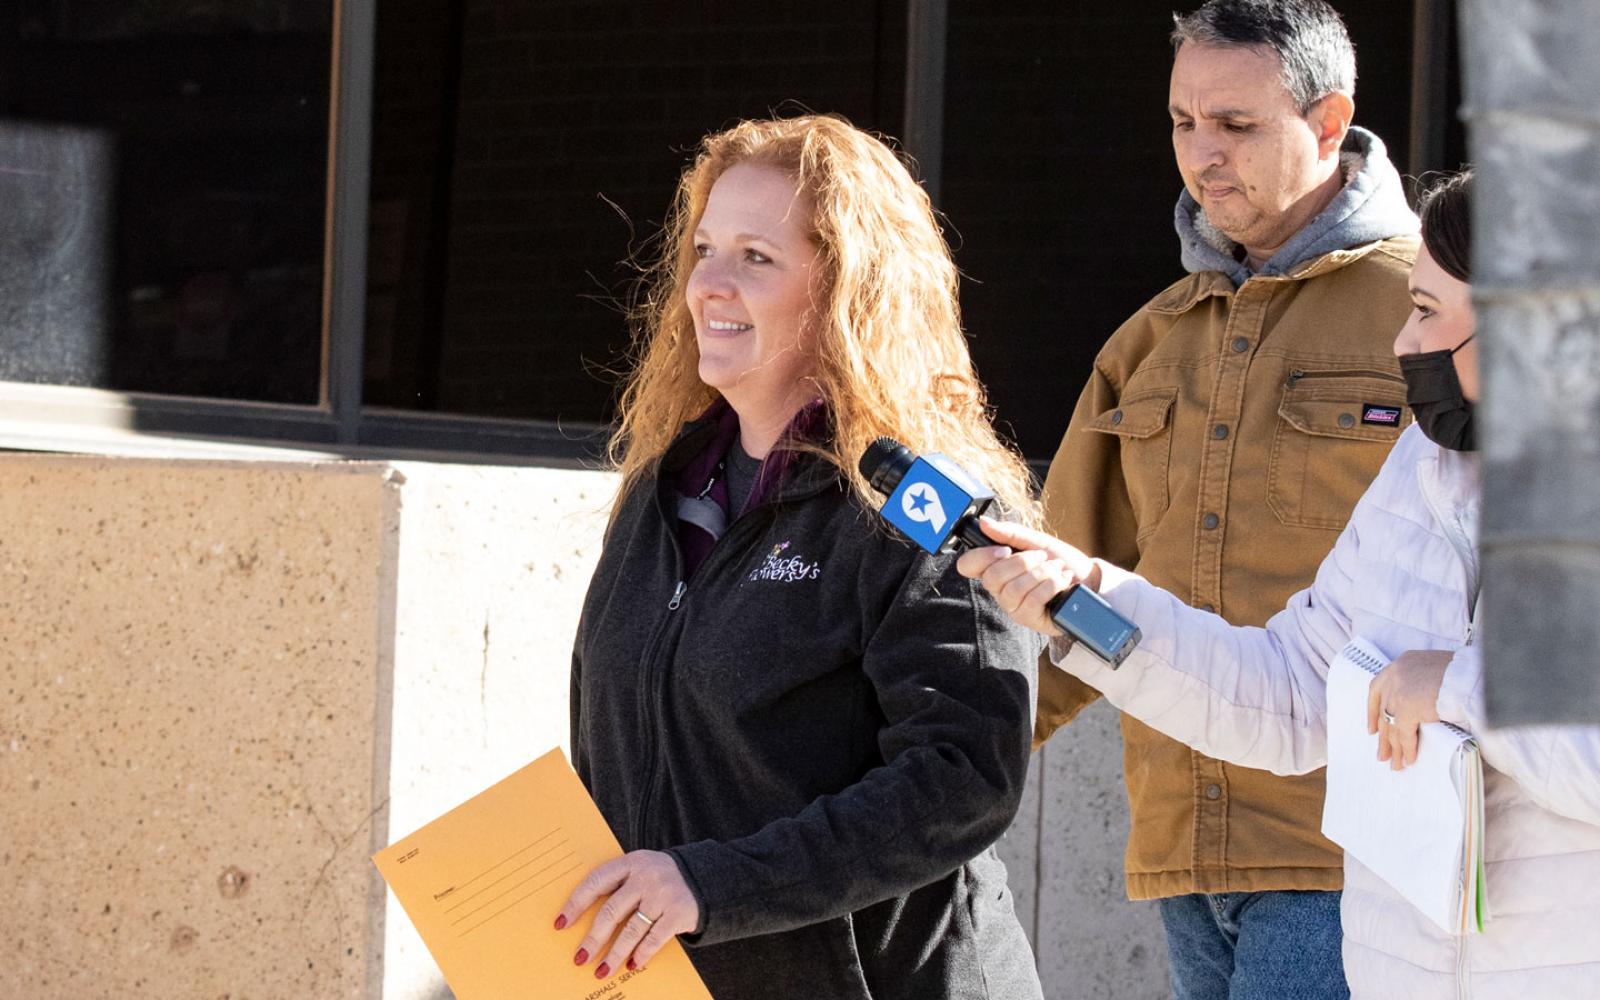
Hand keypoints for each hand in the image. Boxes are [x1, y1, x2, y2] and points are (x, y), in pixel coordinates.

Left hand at [554, 850, 699, 976]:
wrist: (702, 876)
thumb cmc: (659, 878)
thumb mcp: (640, 870)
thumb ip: (618, 885)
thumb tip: (583, 920)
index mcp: (631, 863)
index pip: (596, 882)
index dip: (576, 904)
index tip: (560, 924)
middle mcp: (646, 876)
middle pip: (612, 911)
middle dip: (593, 938)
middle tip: (580, 957)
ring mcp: (663, 895)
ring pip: (632, 930)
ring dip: (614, 954)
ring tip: (602, 970)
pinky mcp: (678, 912)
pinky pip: (654, 938)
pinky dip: (641, 954)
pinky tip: (631, 965)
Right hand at [954, 518, 1101, 637]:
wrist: (1090, 579)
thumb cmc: (1061, 561)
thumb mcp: (1038, 541)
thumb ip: (1010, 533)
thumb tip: (984, 523)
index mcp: (997, 568)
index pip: (968, 566)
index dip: (981, 557)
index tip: (1005, 550)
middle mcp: (1000, 590)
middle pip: (992, 578)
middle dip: (1023, 562)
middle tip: (1042, 557)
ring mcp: (1014, 607)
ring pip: (1013, 590)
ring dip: (1041, 573)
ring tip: (1056, 569)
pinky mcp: (1030, 619)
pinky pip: (1032, 601)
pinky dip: (1051, 585)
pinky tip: (1062, 581)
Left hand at [1367, 650, 1452, 769]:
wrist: (1470, 675)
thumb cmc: (1461, 672)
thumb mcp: (1432, 669)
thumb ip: (1419, 682)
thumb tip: (1419, 702)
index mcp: (1400, 664)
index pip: (1376, 689)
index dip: (1373, 712)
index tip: (1373, 730)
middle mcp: (1394, 677)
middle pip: (1382, 712)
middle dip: (1384, 737)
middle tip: (1382, 754)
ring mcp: (1397, 693)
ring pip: (1391, 726)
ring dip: (1394, 748)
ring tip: (1395, 764)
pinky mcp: (1406, 708)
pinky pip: (1404, 734)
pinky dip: (1407, 749)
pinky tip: (1410, 760)